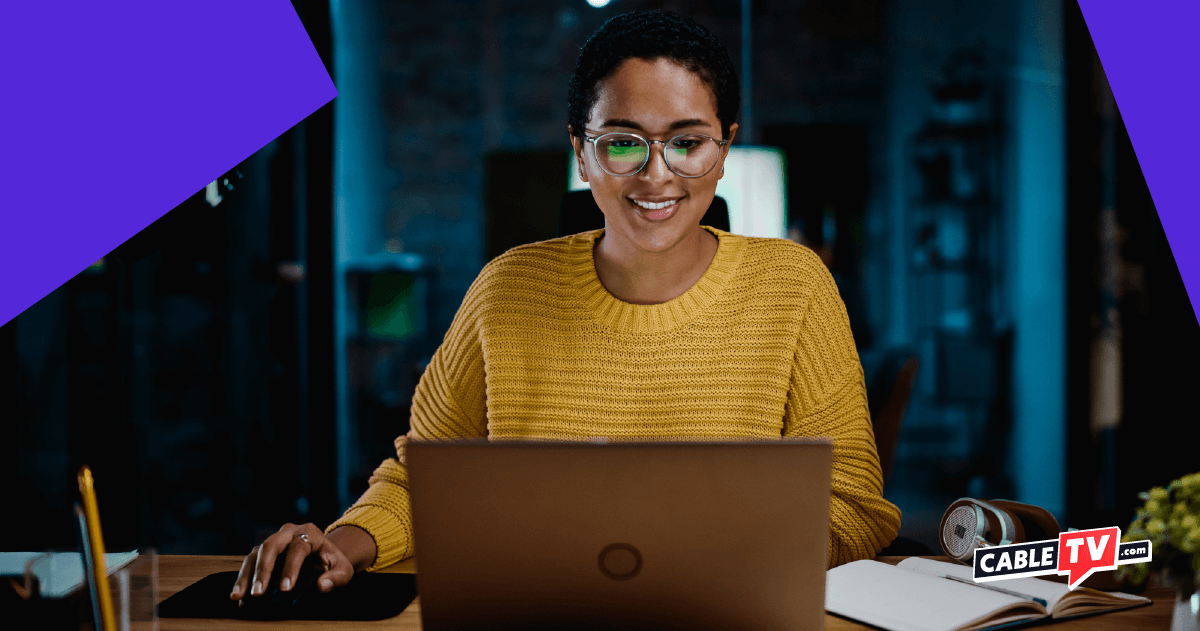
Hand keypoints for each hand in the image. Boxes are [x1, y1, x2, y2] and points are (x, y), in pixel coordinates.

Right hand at [230, 523, 356, 602]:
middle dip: (263, 570)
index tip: (285, 589)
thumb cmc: (332, 563)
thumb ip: (336, 578)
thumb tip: (322, 586)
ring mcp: (273, 541)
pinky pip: (249, 563)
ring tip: (239, 596)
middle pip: (271, 546)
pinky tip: (238, 597)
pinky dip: (243, 579)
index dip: (290, 568)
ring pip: (255, 553)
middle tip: (258, 593)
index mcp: (309, 532)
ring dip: (246, 575)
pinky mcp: (262, 552)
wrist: (322, 556)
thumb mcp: (342, 570)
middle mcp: (288, 532)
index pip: (298, 547)